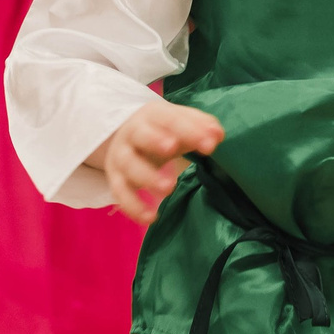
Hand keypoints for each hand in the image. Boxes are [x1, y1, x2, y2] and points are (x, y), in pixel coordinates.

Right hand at [95, 101, 224, 225]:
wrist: (128, 136)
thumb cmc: (163, 130)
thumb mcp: (180, 122)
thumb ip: (201, 126)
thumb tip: (217, 135)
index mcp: (152, 115)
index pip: (170, 119)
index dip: (189, 131)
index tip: (210, 145)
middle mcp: (132, 134)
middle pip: (141, 135)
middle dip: (155, 140)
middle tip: (173, 148)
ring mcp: (121, 157)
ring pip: (129, 165)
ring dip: (147, 177)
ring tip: (168, 188)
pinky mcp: (115, 179)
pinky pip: (121, 193)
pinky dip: (133, 207)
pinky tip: (151, 218)